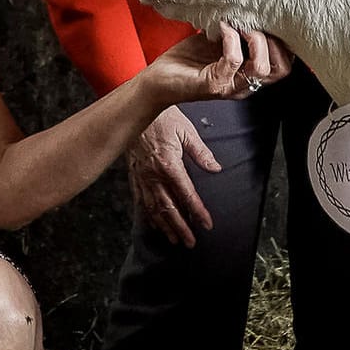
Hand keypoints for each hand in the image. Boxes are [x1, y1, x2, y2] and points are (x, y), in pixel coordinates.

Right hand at [128, 106, 219, 247]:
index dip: (198, 212)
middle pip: (168, 209)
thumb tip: (215, 168)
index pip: (187, 195)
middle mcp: (153, 175)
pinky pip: (140, 199)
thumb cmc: (161, 116)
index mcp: (169, 165)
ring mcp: (141, 176)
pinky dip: (148, 214)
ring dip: (165, 226)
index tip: (207, 224)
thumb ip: (201, 153)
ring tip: (174, 240)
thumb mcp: (186, 131)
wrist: (135, 107)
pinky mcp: (134, 174)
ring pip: (153, 208)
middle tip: (190, 242)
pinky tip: (154, 223)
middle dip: (180, 228)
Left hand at [145, 24, 294, 104]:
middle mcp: (244, 85)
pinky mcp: (212, 85)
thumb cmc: (187, 59)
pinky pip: (233, 61)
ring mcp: (230, 86)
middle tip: (257, 23)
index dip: (284, 43)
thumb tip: (252, 4)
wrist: (158, 80)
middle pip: (281, 70)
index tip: (270, 21)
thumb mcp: (219, 40)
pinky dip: (231, 39)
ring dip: (255, 40)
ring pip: (261, 68)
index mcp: (249, 75)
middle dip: (275, 42)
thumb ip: (238, 30)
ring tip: (240, 24)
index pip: (284, 66)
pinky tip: (221, 26)